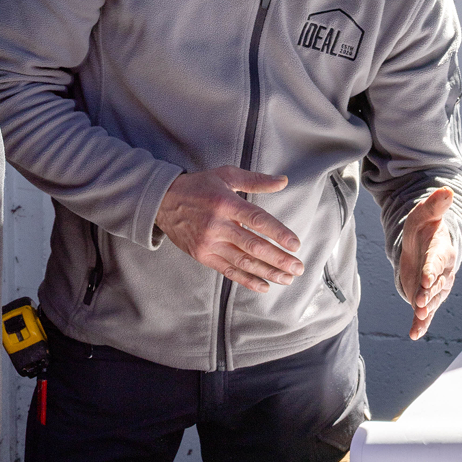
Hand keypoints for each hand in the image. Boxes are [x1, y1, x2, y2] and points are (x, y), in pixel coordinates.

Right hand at [156, 167, 303, 292]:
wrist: (163, 202)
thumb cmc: (199, 186)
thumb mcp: (226, 175)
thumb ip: (256, 180)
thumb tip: (283, 181)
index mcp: (226, 203)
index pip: (257, 220)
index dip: (278, 233)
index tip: (295, 245)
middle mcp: (218, 226)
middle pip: (253, 246)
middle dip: (278, 259)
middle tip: (298, 267)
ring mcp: (209, 243)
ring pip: (243, 262)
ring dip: (268, 272)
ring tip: (287, 278)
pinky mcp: (203, 256)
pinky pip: (228, 271)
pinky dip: (247, 280)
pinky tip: (264, 286)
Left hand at [398, 187, 457, 340]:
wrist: (426, 245)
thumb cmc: (425, 228)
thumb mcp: (424, 214)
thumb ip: (435, 205)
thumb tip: (446, 190)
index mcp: (441, 251)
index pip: (437, 261)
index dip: (432, 269)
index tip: (427, 278)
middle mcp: (442, 272)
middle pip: (436, 284)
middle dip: (429, 293)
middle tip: (421, 302)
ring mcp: (435, 287)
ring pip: (432, 300)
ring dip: (426, 309)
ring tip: (418, 317)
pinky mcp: (426, 297)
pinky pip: (426, 313)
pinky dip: (421, 324)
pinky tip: (414, 334)